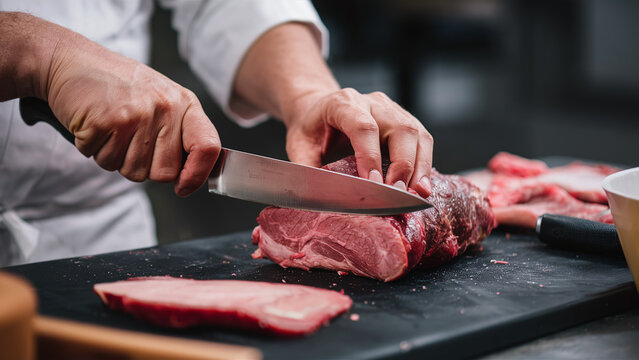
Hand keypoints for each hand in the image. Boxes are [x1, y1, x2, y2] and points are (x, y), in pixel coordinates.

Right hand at [44, 30, 219, 195]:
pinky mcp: (105, 122)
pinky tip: (96, 125)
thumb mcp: (162, 99)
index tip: (184, 187)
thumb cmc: (120, 84)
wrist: (73, 61)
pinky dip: (95, 150)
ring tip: (112, 128)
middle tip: (130, 139)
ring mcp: (136, 115)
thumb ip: (180, 133)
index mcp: (185, 103)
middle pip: (164, 172)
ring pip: (132, 172)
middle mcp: (165, 108)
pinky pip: (104, 160)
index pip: (207, 147)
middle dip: (145, 167)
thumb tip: (191, 176)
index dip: (198, 175)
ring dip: (117, 158)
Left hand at [284, 88, 433, 197]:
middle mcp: (373, 102)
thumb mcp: (299, 147)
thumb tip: (323, 198)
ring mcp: (393, 110)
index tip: (373, 184)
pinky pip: (423, 142)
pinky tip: (421, 186)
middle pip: (400, 129)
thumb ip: (308, 170)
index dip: (370, 156)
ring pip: (418, 135)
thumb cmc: (311, 129)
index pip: (363, 127)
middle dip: (402, 166)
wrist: (319, 110)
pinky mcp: (406, 122)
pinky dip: (425, 166)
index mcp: (343, 103)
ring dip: (420, 168)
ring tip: (416, 194)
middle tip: (398, 194)